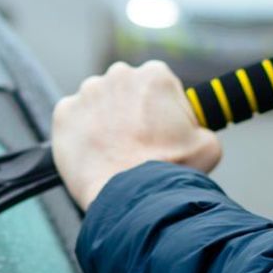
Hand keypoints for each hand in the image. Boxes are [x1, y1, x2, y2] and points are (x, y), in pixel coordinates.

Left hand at [52, 60, 221, 211]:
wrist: (134, 197)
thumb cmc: (172, 171)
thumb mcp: (208, 145)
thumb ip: (201, 128)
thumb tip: (196, 133)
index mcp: (155, 75)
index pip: (158, 86)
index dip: (162, 110)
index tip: (160, 131)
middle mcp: (119, 75)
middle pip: (125, 91)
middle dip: (130, 112)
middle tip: (137, 144)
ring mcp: (87, 93)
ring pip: (98, 104)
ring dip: (104, 121)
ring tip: (114, 153)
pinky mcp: (63, 114)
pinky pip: (72, 120)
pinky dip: (80, 134)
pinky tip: (94, 154)